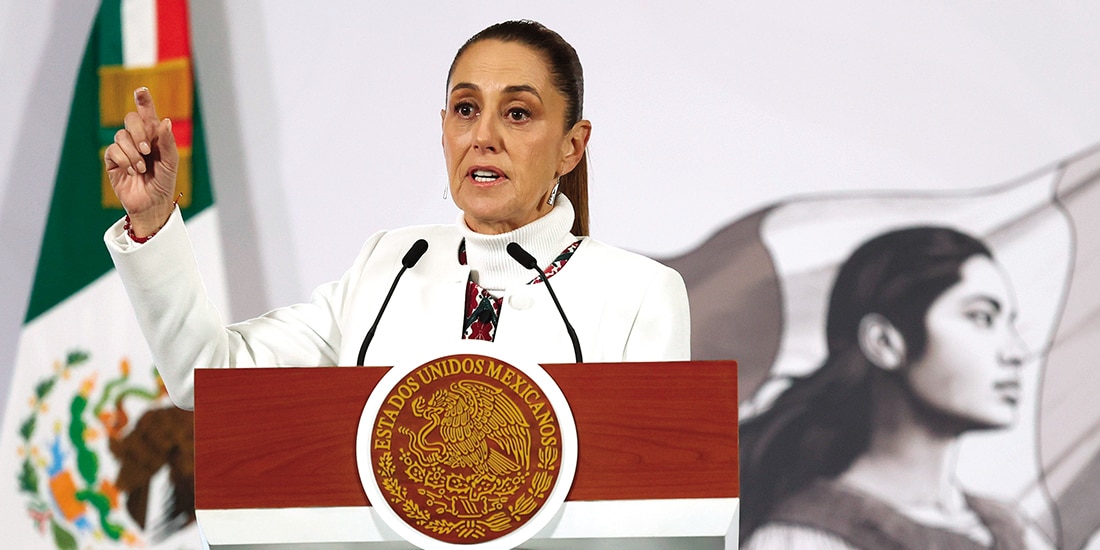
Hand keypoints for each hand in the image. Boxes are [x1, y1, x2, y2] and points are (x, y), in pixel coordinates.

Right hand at [104, 87, 179, 236]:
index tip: (141, 90)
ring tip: (141, 169)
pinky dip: (124, 160)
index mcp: (154, 137)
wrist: (151, 204)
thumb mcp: (170, 163)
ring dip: (132, 152)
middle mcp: (138, 139)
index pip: (147, 114)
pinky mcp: (112, 161)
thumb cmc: (164, 184)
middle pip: (130, 120)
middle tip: (147, 151)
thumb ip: (167, 143)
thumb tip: (164, 121)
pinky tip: (131, 172)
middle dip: (138, 133)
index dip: (143, 101)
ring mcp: (124, 149)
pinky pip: (113, 150)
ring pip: (120, 136)